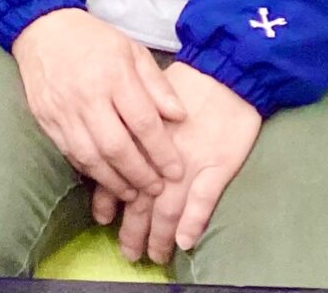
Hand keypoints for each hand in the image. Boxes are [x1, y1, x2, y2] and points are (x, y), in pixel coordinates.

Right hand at [12, 8, 184, 199]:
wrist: (41, 28)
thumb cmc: (93, 39)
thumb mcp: (132, 50)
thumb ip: (157, 84)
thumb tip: (180, 117)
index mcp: (114, 76)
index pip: (143, 123)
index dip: (162, 152)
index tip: (176, 172)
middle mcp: (87, 96)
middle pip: (116, 147)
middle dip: (140, 174)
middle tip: (156, 189)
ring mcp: (62, 109)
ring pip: (90, 157)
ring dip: (114, 181)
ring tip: (132, 193)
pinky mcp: (44, 118)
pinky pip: (69, 152)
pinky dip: (89, 170)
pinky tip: (104, 176)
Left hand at [96, 62, 261, 262]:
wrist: (225, 72)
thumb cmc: (185, 84)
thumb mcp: (144, 99)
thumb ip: (128, 125)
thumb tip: (108, 150)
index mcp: (140, 136)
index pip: (119, 173)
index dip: (109, 199)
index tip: (101, 219)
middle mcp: (161, 153)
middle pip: (141, 197)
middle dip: (132, 228)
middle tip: (127, 251)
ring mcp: (191, 162)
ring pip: (168, 206)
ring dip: (158, 234)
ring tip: (152, 254)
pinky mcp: (218, 166)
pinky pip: (203, 200)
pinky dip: (193, 223)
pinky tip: (184, 242)